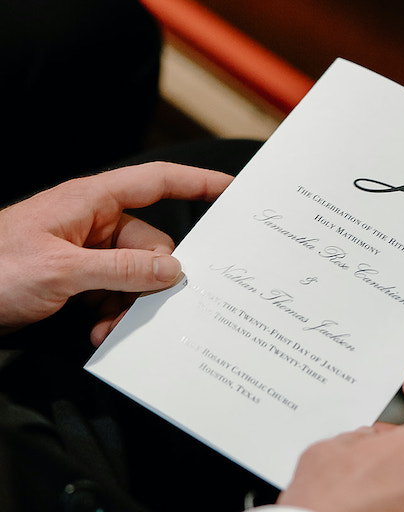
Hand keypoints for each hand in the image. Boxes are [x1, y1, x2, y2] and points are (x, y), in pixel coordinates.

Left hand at [0, 161, 232, 342]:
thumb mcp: (63, 272)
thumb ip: (122, 270)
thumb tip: (173, 270)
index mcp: (91, 202)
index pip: (156, 182)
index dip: (198, 181)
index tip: (233, 189)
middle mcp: (93, 223)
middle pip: (151, 245)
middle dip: (149, 282)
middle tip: (136, 309)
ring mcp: (86, 252)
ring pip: (135, 276)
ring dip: (127, 305)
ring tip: (103, 327)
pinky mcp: (78, 278)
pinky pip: (115, 292)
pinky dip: (112, 313)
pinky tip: (95, 330)